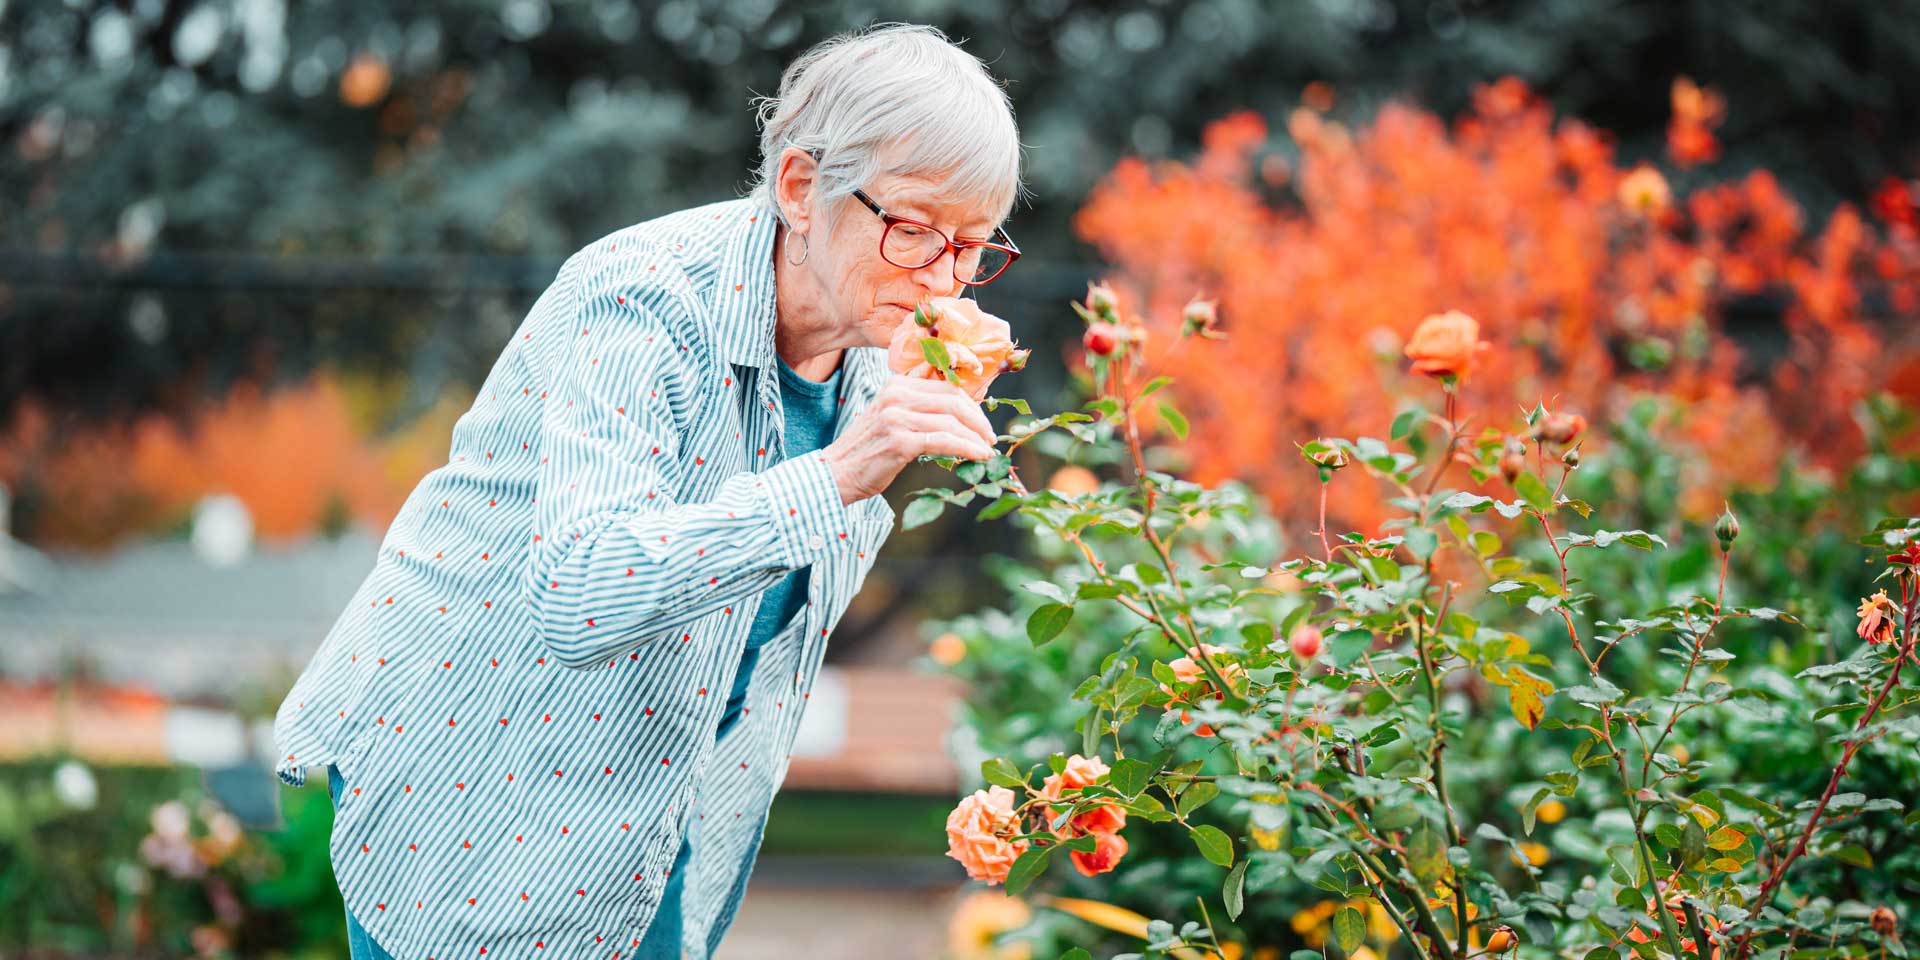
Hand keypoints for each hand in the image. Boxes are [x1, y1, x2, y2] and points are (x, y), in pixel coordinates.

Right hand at [821, 375, 996, 504]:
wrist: (835, 473)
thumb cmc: (867, 451)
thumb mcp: (890, 418)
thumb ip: (917, 409)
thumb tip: (957, 412)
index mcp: (896, 385)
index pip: (945, 386)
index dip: (970, 403)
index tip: (981, 421)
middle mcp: (896, 396)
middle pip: (953, 400)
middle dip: (978, 419)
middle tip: (990, 436)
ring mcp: (897, 417)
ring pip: (952, 421)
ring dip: (976, 437)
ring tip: (987, 449)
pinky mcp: (900, 441)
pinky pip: (944, 441)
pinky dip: (967, 448)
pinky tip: (978, 456)